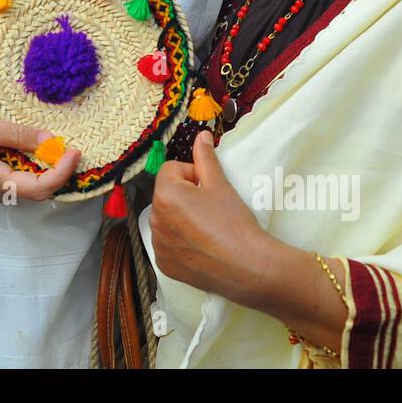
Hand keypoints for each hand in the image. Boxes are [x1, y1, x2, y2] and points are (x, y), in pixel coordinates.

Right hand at [0, 110, 81, 207]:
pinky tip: (28, 149)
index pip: (41, 188)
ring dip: (41, 167)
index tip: (74, 151)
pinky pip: (15, 182)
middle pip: (37, 190)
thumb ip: (18, 135)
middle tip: (66, 144)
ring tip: (50, 144)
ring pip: (27, 186)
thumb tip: (50, 142)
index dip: (62, 171)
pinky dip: (27, 167)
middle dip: (56, 169)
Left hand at [149, 130, 272, 302]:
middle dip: (185, 196)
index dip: (193, 175)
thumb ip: (205, 158)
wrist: (247, 267)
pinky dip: (181, 243)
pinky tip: (202, 246)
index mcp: (164, 194)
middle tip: (211, 208)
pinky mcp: (164, 264)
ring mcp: (158, 244)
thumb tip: (202, 136)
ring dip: (181, 218)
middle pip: (167, 194)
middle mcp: (154, 218)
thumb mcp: (220, 184)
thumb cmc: (234, 222)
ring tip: (208, 228)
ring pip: (167, 219)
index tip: (209, 188)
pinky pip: (168, 244)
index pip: (172, 170)